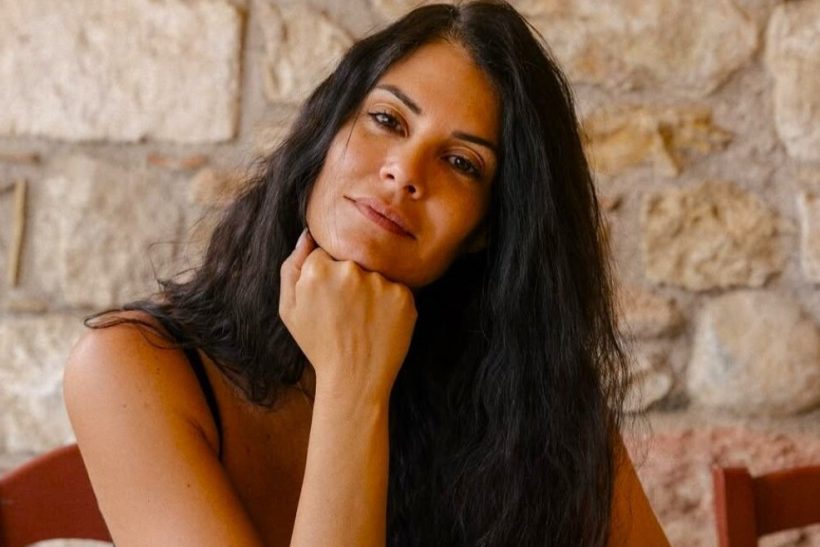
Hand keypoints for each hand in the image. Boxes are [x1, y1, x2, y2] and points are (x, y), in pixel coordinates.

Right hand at [279, 229, 417, 402]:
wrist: (354, 379)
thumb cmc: (319, 344)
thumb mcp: (289, 308)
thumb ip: (292, 266)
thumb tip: (308, 234)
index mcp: (318, 269)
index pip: (325, 253)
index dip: (326, 275)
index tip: (329, 298)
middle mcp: (350, 270)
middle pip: (352, 259)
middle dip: (349, 280)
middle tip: (347, 312)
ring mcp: (379, 282)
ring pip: (375, 272)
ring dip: (371, 290)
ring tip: (363, 320)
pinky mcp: (403, 295)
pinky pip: (396, 288)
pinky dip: (389, 303)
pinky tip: (379, 323)